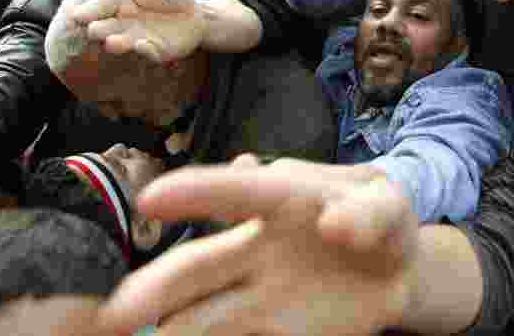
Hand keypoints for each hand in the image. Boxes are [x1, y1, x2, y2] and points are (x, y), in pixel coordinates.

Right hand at [71, 0, 208, 64]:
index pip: (99, 8)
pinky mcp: (158, 52)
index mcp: (119, 3)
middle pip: (104, 29)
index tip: (77, 15)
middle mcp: (123, 25)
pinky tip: (144, 44)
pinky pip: (149, 54)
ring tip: (113, 42)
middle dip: (98, 30)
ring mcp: (139, 39)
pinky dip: (146, 50)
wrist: (196, 13)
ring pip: (121, 45)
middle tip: (94, 29)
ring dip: (117, 44)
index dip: (88, 12)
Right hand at [95, 160, 417, 335]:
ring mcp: (257, 287)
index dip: (199, 193)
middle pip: (201, 264)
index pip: (241, 191)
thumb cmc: (385, 221)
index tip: (154, 199)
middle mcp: (256, 243)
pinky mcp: (266, 323)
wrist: (396, 268)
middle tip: (116, 313)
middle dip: (158, 286)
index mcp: (285, 197)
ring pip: (203, 310)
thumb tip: (334, 224)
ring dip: (167, 327)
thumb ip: (371, 213)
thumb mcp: (391, 206)